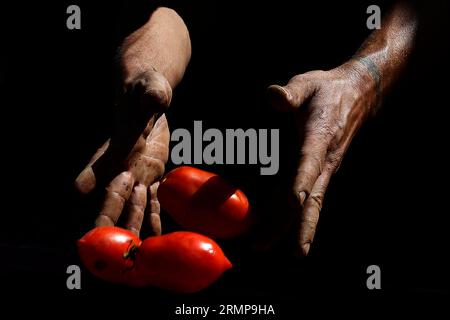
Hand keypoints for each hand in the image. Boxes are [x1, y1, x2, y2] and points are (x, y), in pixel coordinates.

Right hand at [75, 70, 170, 236]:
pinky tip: (155, 237)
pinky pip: (152, 200)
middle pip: (114, 193)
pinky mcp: (152, 174)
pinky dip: (153, 218)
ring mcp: (137, 171)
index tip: (78, 193)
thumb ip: (152, 96)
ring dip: (132, 226)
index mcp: (120, 141)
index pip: (104, 161)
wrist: (148, 94)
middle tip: (102, 242)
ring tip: (132, 253)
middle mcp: (124, 162)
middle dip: (109, 217)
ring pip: (133, 203)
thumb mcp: (151, 88)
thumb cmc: (146, 87)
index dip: (92, 176)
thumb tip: (156, 98)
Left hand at [267, 61, 376, 255]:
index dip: (299, 184)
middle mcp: (323, 160)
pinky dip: (296, 217)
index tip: (291, 203)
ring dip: (293, 228)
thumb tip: (273, 96)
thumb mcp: (307, 83)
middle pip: (307, 198)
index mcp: (318, 137)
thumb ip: (290, 93)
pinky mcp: (320, 172)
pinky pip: (307, 198)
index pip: (308, 164)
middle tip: (263, 245)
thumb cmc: (327, 90)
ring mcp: (323, 169)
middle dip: (288, 223)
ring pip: (309, 204)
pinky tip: (283, 230)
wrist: (357, 96)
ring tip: (273, 248)